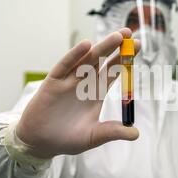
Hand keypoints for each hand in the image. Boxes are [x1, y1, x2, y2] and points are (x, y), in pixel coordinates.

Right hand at [16, 28, 139, 158]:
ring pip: (87, 60)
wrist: (40, 143)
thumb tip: (136, 134)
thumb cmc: (67, 139)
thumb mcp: (94, 136)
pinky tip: (86, 45)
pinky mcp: (53, 82)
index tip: (137, 46)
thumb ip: (113, 132)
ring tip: (117, 37)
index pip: (114, 72)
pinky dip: (74, 55)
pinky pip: (65, 66)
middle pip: (103, 61)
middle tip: (129, 33)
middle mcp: (84, 83)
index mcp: (96, 93)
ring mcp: (69, 81)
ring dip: (101, 48)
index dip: (125, 60)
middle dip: (116, 48)